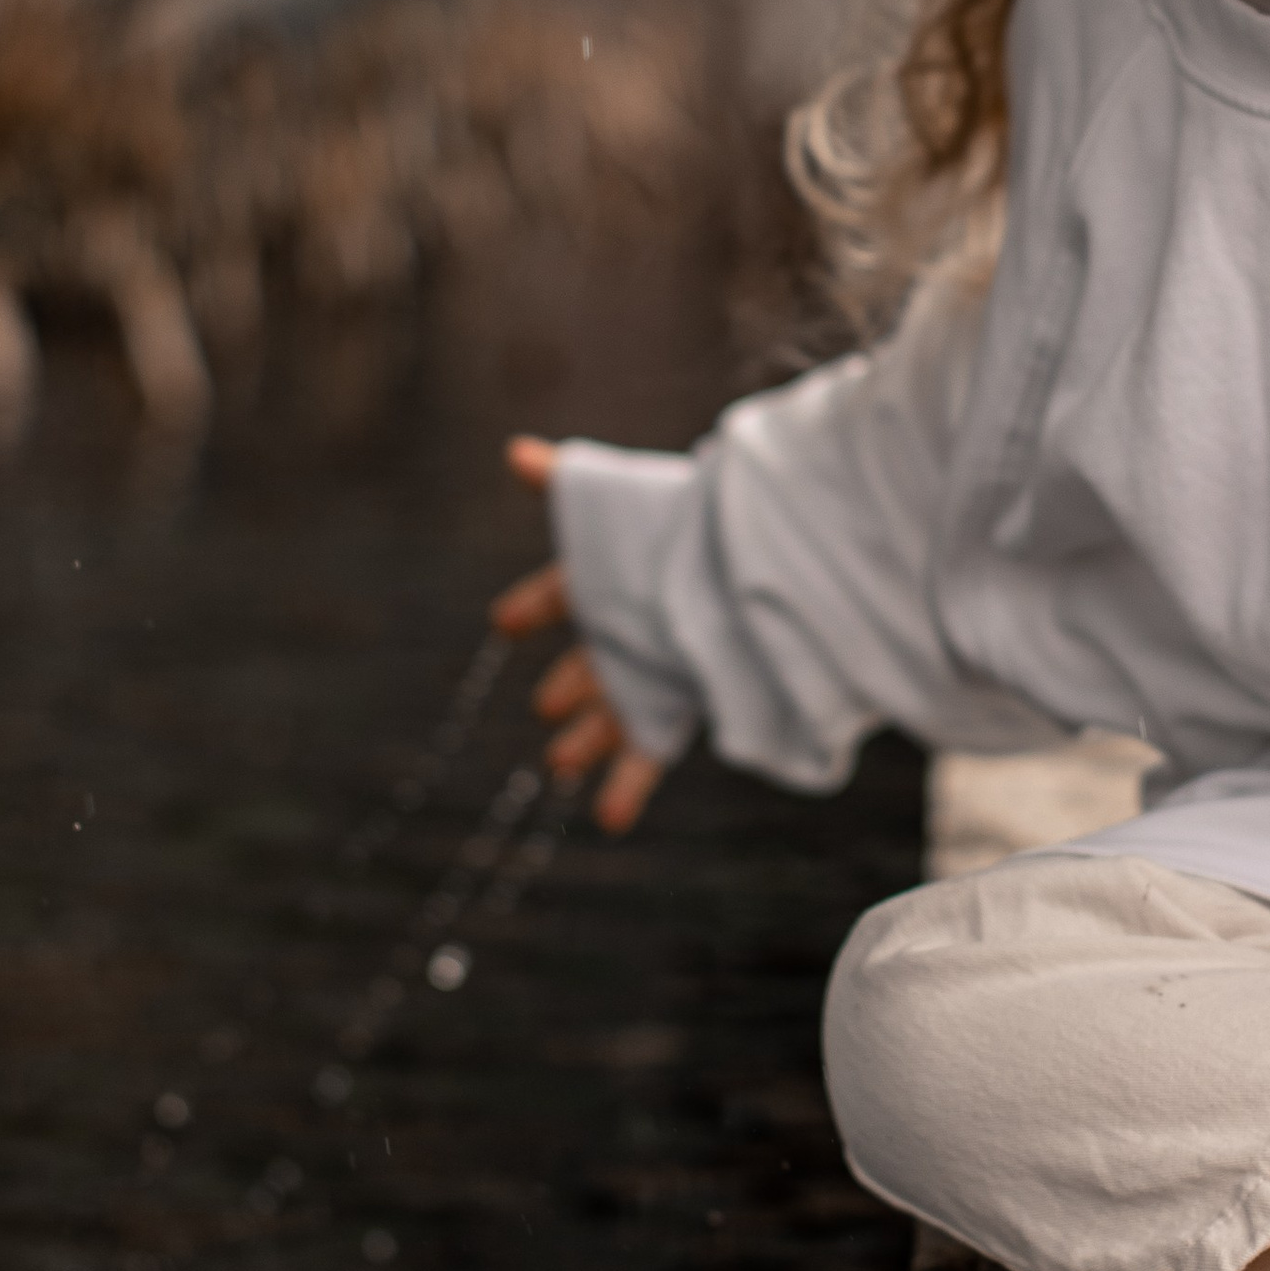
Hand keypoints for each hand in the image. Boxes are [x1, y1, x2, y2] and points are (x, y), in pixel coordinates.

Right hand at [492, 436, 667, 834]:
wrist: (762, 566)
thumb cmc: (688, 530)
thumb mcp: (620, 503)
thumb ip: (565, 481)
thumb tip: (514, 452)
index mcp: (617, 579)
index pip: (564, 590)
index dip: (537, 604)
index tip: (507, 620)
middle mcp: (637, 626)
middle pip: (591, 662)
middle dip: (570, 684)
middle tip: (548, 706)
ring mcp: (660, 669)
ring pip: (613, 713)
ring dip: (588, 739)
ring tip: (561, 764)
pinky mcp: (685, 707)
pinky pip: (649, 754)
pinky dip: (627, 787)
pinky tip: (609, 819)